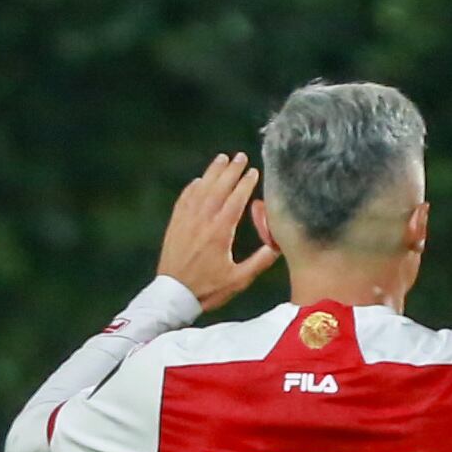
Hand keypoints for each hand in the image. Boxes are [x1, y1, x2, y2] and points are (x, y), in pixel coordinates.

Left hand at [157, 153, 278, 310]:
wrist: (174, 295)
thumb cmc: (209, 289)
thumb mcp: (240, 279)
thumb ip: (260, 261)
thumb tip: (277, 245)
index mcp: (220, 232)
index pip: (235, 200)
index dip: (245, 185)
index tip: (254, 172)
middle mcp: (202, 220)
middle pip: (218, 188)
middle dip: (230, 171)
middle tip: (240, 156)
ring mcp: (186, 220)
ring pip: (200, 189)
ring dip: (212, 173)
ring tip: (222, 158)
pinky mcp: (175, 224)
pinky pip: (184, 199)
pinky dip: (192, 187)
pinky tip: (198, 180)